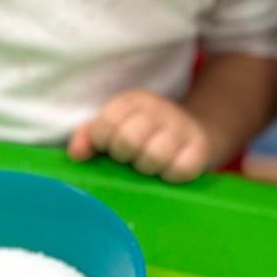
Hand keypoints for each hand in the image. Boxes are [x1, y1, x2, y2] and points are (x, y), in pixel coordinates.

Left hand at [67, 90, 211, 183]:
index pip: (106, 123)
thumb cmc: (145, 136)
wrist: (198, 132)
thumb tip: (76, 154)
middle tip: (131, 158)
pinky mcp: (201, 147)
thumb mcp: (115, 129)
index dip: (102, 142)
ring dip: (147, 168)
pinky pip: (180, 169)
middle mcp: (158, 108)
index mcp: (132, 101)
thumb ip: (89, 138)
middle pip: (128, 140)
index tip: (108, 148)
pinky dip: (171, 175)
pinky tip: (168, 171)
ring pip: (154, 156)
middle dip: (124, 156)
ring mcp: (181, 127)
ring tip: (149, 165)